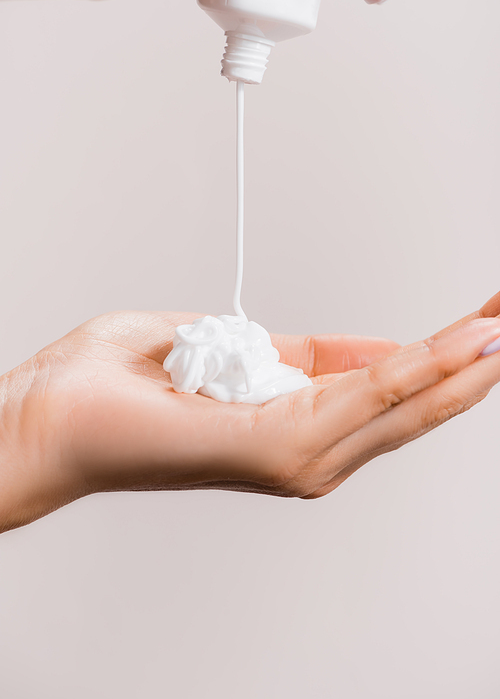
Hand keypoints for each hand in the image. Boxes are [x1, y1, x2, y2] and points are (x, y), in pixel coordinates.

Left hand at [1, 292, 499, 532]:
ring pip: (397, 406)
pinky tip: (458, 351)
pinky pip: (360, 400)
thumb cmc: (119, 386)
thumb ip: (294, 356)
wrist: (51, 414)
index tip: (479, 326)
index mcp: (288, 421)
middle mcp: (300, 448)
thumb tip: (351, 352)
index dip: (437, 356)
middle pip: (406, 405)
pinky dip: (414, 373)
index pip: (381, 389)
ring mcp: (290, 455)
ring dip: (456, 366)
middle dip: (466, 362)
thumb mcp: (226, 348)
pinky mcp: (272, 449)